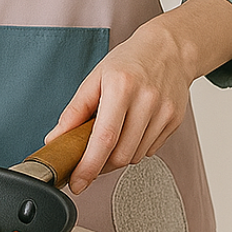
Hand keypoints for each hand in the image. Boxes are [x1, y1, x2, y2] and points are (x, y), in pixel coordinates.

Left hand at [46, 0, 231, 193]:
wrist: (169, 49)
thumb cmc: (130, 60)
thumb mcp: (96, 77)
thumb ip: (75, 110)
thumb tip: (56, 138)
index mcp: (121, 86)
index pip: (104, 138)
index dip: (88, 166)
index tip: (77, 183)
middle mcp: (146, 100)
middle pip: (120, 155)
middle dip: (100, 165)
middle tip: (89, 159)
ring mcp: (164, 112)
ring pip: (134, 156)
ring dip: (118, 157)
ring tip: (113, 136)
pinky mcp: (175, 121)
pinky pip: (150, 150)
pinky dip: (135, 148)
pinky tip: (132, 129)